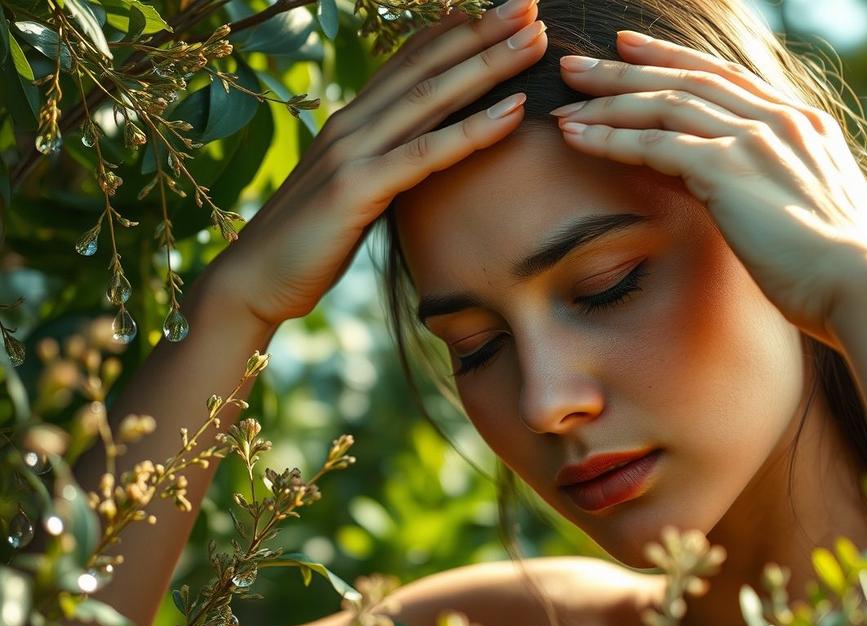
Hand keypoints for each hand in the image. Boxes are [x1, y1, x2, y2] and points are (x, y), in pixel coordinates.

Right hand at [211, 0, 547, 326]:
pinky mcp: (356, 189)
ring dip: (487, 65)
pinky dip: (472, 130)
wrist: (255, 281)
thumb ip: (384, 164)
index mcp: (351, 122)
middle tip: (530, 4)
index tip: (502, 10)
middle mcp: (351, 124)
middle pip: (426, 67)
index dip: (456, 32)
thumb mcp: (354, 191)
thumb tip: (421, 156)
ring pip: (431, 98)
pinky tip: (513, 111)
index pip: (409, 63)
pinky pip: (425, 154)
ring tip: (535, 38)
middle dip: (482, 32)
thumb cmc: (310, 242)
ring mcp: (352, 152)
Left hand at [548, 31, 866, 351]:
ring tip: (564, 104)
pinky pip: (655, 145)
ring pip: (664, 105)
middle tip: (575, 66)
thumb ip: (766, 182)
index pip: (720, 76)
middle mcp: (776, 119)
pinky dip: (611, 139)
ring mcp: (753, 140)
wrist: (861, 287)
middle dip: (623, 70)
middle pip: (684, 80)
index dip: (668, 59)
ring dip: (607, 103)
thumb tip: (723, 185)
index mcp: (798, 122)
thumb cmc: (834, 266)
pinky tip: (578, 139)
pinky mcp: (729, 171)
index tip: (627, 49)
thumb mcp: (802, 207)